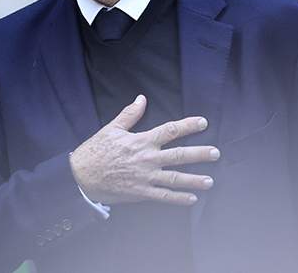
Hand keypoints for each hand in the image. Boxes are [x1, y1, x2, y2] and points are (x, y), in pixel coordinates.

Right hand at [69, 94, 219, 204]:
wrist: (81, 176)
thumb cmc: (95, 150)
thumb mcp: (112, 128)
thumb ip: (130, 114)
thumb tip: (142, 98)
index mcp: (141, 141)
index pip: (170, 130)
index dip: (188, 126)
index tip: (203, 122)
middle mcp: (147, 159)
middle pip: (179, 155)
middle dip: (199, 154)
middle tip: (216, 153)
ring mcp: (145, 177)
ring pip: (175, 178)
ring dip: (194, 180)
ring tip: (210, 181)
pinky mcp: (141, 193)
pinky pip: (164, 197)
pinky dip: (179, 198)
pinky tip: (192, 199)